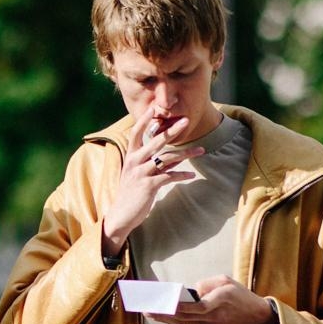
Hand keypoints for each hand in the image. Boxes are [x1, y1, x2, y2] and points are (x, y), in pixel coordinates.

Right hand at [98, 113, 206, 259]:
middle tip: (186, 120)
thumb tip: (174, 157)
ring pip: (167, 158)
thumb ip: (154, 164)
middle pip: (155, 141)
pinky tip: (191, 176)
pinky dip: (182, 175)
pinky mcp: (148, 186)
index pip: (136, 132)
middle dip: (172, 130)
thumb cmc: (131, 194)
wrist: (121, 215)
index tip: (154, 108)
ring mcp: (141, 173)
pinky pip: (169, 176)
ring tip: (201, 150)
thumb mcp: (139, 175)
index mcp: (130, 156)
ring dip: (186, 154)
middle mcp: (135, 161)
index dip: (145, 120)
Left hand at [150, 277, 276, 323]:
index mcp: (221, 300)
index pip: (198, 306)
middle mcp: (215, 316)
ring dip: (166, 319)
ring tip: (150, 314)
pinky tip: (164, 319)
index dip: (180, 306)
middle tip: (147, 309)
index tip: (164, 302)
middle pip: (186, 317)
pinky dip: (175, 323)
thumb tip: (191, 290)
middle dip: (165, 313)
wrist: (257, 318)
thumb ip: (208, 283)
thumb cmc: (241, 295)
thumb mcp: (227, 280)